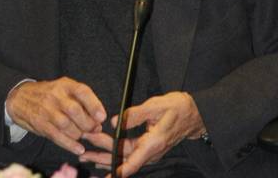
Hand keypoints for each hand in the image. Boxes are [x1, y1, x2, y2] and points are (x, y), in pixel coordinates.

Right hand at [6, 77, 105, 155]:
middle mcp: (55, 95)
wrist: (20, 97)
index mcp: (64, 84)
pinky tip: (78, 148)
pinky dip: (70, 145)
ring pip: (67, 126)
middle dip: (88, 124)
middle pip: (75, 111)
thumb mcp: (63, 89)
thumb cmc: (49, 94)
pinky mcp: (40, 123)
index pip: (82, 91)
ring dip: (78, 134)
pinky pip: (57, 136)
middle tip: (93, 129)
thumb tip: (98, 121)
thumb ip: (81, 102)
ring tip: (81, 134)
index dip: (94, 104)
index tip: (102, 117)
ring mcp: (46, 110)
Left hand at [80, 92, 205, 176]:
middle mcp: (151, 151)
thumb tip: (114, 122)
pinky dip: (115, 152)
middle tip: (84, 153)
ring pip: (124, 156)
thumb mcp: (156, 106)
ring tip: (87, 156)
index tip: (107, 176)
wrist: (193, 114)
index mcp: (153, 143)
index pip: (133, 162)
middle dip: (102, 156)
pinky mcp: (148, 146)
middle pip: (124, 158)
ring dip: (106, 156)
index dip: (119, 170)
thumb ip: (134, 115)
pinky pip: (129, 153)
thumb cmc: (177, 108)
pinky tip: (102, 154)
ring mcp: (150, 150)